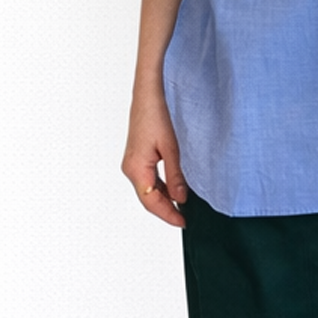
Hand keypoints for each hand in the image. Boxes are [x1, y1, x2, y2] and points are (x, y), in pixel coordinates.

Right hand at [122, 80, 188, 226]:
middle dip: (167, 210)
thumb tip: (181, 199)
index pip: (152, 202)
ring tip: (184, 206)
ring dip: (165, 199)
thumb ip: (176, 176)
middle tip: (186, 218)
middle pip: (149, 198)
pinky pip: (149, 180)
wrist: (148, 95)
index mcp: (136, 169)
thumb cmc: (156, 116)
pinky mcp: (137, 158)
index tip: (183, 222)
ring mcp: (132, 164)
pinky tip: (175, 189)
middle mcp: (131, 168)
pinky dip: (162, 188)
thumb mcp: (172, 148)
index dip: (168, 214)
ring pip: (149, 190)